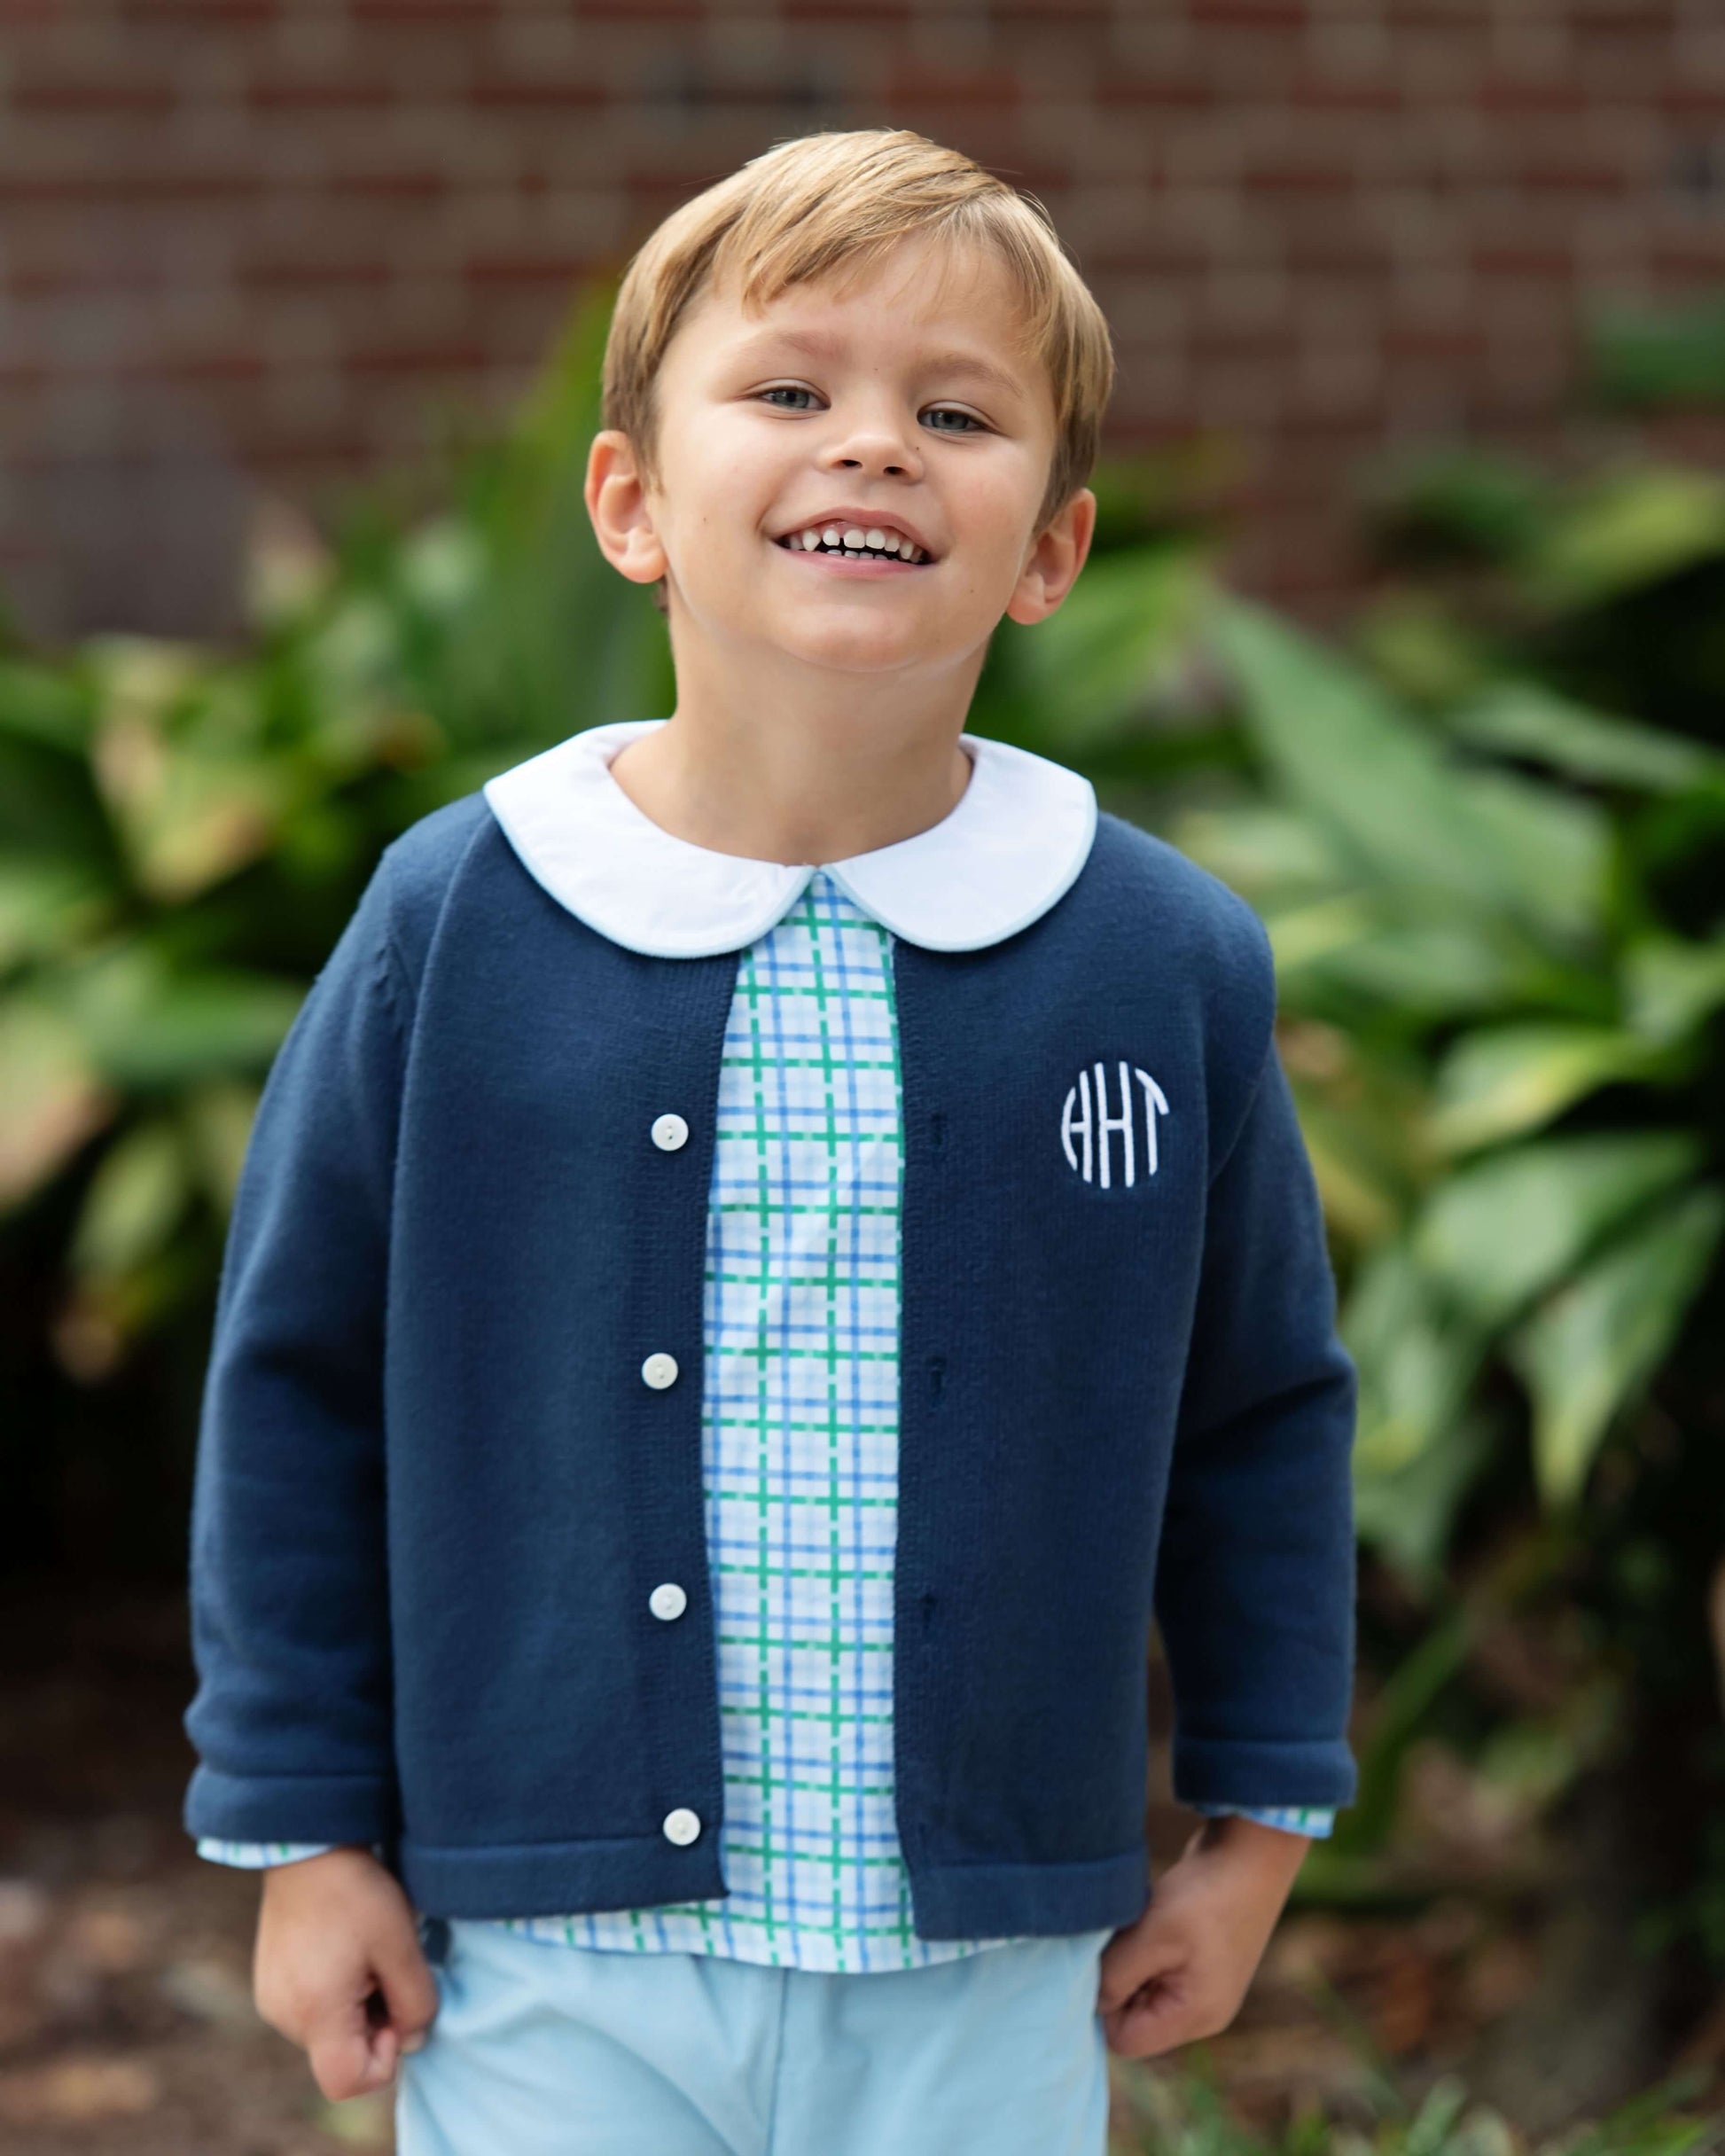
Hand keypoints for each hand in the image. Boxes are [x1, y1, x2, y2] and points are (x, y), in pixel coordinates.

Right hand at [252, 1845, 440, 2100]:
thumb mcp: (401, 1945)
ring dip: (358, 2005)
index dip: (385, 2058)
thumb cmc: (357, 1892)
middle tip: (386, 1967)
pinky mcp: (270, 1983)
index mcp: (315, 2012)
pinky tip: (345, 1948)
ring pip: (329, 2033)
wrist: (308, 1845)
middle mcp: (284, 2016)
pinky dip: (337, 1994)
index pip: (348, 2081)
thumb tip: (412, 2040)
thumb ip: (415, 2002)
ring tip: (364, 1951)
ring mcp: (271, 2000)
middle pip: (342, 2056)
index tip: (397, 2007)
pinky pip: (311, 2011)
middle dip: (376, 2023)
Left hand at [1096, 1815, 1308, 2058]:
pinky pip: (1157, 1969)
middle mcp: (1203, 2012)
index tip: (1104, 1959)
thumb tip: (1090, 2001)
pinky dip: (1145, 1946)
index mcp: (1195, 2016)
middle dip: (1117, 1979)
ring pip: (1143, 1990)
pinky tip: (1153, 1916)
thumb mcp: (1152, 1936)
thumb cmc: (1204, 1896)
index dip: (1102, 2006)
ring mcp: (1204, 1987)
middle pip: (1134, 2017)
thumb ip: (1115, 1976)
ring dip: (1130, 1959)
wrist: (1252, 1852)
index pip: (1126, 2040)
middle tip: (1123, 1937)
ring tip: (1141, 1924)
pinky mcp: (1201, 1961)